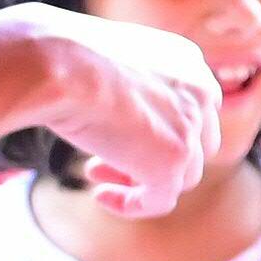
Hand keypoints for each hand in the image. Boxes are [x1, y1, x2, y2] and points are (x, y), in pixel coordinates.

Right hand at [18, 7, 225, 217]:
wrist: (60, 65)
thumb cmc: (67, 55)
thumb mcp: (110, 58)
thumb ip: (126, 79)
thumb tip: (111, 102)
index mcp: (187, 60)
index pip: (193, 105)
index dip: (161, 126)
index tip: (122, 132)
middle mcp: (199, 93)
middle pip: (194, 142)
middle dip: (154, 155)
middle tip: (107, 158)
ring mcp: (189, 130)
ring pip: (181, 175)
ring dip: (140, 180)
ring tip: (95, 172)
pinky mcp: (171, 162)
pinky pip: (160, 200)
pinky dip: (133, 204)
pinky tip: (101, 196)